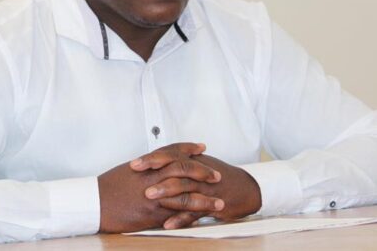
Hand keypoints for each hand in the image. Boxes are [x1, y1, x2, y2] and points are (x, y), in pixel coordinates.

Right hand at [98, 143, 221, 232]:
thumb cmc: (107, 187)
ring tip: (220, 201)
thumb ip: (144, 169)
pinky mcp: (153, 213)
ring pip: (186, 192)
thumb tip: (153, 167)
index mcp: (147, 164)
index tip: (201, 147)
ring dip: (205, 197)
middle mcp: (154, 176)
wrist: (95, 203)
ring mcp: (155, 194)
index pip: (172, 151)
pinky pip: (178, 213)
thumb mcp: (127, 172)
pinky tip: (205, 218)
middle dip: (203, 171)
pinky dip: (193, 214)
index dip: (188, 148)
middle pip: (184, 168)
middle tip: (217, 174)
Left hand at [131, 148, 261, 228]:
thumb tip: (152, 166)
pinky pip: (194, 212)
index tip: (134, 163)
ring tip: (149, 196)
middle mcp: (196, 170)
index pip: (169, 154)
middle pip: (173, 165)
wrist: (245, 188)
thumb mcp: (197, 165)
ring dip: (165, 191)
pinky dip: (180, 218)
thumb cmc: (216, 176)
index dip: (151, 157)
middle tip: (136, 171)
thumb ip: (177, 164)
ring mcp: (204, 187)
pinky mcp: (211, 204)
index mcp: (191, 160)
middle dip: (153, 168)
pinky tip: (167, 225)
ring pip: (183, 187)